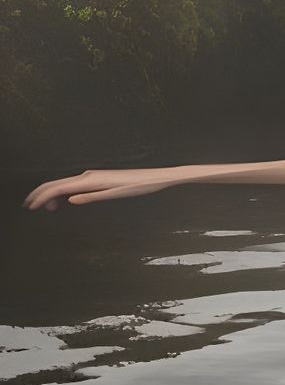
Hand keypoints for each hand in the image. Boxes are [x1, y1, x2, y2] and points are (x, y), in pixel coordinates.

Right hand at [24, 166, 195, 209]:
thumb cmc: (139, 187)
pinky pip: (75, 184)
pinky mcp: (99, 178)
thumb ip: (91, 197)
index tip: (30, 207)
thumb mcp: (116, 195)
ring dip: (52, 194)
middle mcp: (90, 175)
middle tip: (29, 207)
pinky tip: (64, 200)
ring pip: (65, 183)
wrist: (156, 177)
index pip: (60, 187)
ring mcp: (94, 175)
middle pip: (58, 183)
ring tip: (46, 208)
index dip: (43, 196)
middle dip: (42, 194)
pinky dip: (64, 192)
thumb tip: (69, 199)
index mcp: (92, 180)